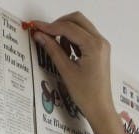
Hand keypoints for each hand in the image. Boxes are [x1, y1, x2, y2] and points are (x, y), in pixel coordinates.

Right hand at [29, 13, 116, 133]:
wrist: (100, 108)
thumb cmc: (87, 95)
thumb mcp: (66, 71)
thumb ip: (53, 50)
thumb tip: (40, 36)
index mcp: (94, 46)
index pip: (68, 27)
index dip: (50, 27)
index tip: (36, 27)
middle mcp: (100, 41)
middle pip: (76, 19)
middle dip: (59, 24)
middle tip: (45, 34)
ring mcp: (101, 45)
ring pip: (81, 26)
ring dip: (66, 31)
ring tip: (58, 49)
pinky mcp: (100, 50)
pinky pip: (85, 35)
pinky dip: (73, 38)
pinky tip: (67, 53)